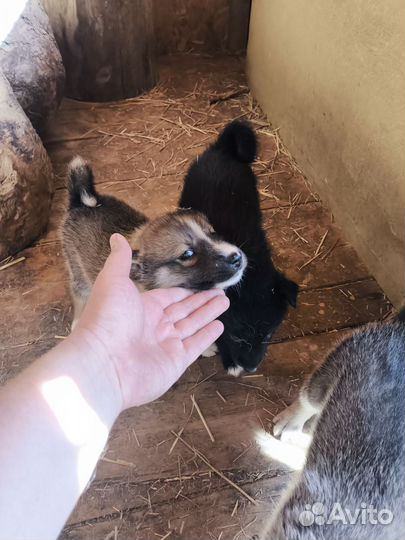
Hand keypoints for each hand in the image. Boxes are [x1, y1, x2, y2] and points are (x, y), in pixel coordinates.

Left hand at [73, 233, 228, 408]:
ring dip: (209, 314)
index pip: (170, 297)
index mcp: (143, 307)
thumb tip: (117, 237)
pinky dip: (207, 336)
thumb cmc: (108, 318)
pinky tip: (219, 326)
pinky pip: (195, 345)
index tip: (202, 283)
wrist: (103, 362)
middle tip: (222, 292)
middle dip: (202, 301)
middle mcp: (155, 326)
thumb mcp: (113, 280)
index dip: (186, 291)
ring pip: (193, 325)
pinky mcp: (175, 362)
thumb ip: (121, 260)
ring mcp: (166, 345)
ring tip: (225, 302)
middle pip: (185, 310)